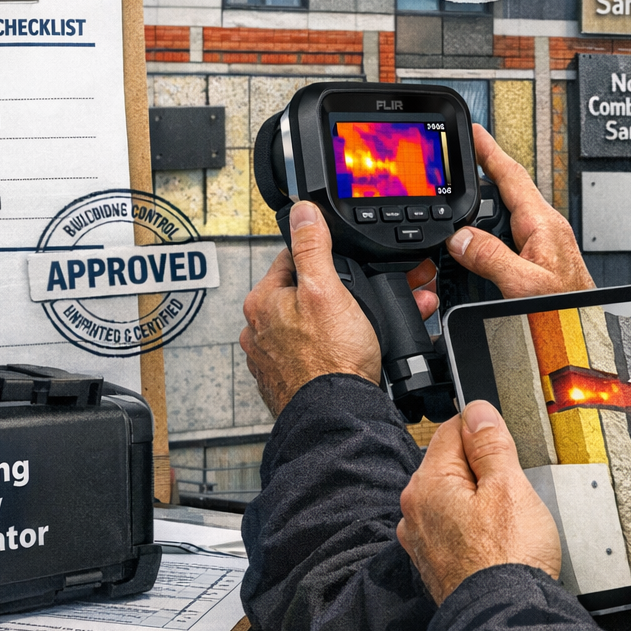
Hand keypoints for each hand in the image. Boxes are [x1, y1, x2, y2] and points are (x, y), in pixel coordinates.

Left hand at [240, 201, 436, 414]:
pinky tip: (356, 351)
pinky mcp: (290, 380)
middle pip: (305, 294)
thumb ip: (312, 247)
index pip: (292, 261)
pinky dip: (336, 348)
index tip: (346, 266)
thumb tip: (302, 212)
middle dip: (341, 292)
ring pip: (314, 324)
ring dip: (344, 320)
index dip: (325, 259)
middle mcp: (261, 329)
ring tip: (370, 326)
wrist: (337, 417)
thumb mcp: (326, 290)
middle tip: (368, 298)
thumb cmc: (330, 360)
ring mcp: (274, 358)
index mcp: (262, 302)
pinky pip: (316, 352)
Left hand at [397, 400, 561, 603]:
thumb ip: (491, 444)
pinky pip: (455, 526)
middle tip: (512, 490)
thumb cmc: (507, 560)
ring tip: (507, 520)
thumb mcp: (509, 487)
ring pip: (454, 496)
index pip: (453, 429)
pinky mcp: (437, 562)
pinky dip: (474, 526)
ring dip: (479, 499)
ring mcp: (424, 539)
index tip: (505, 445)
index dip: (485, 431)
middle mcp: (416, 511)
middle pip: (452, 463)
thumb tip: (478, 412)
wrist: (505, 617)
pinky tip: (496, 539)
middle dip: (483, 469)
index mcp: (427, 484)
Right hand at [445, 124, 594, 297]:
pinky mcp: (540, 258)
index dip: (489, 150)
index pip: (511, 175)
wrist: (587, 336)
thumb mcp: (524, 284)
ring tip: (460, 204)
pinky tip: (478, 244)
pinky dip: (488, 233)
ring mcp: (543, 242)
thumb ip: (491, 258)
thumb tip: (460, 237)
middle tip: (457, 160)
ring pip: (506, 215)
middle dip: (481, 176)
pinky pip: (508, 235)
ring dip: (483, 209)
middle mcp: (545, 228)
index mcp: (543, 224)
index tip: (473, 130)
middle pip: (506, 192)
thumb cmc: (568, 311)